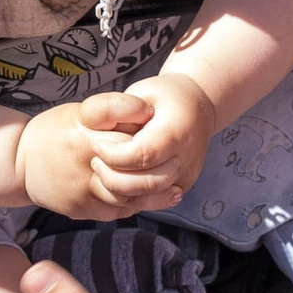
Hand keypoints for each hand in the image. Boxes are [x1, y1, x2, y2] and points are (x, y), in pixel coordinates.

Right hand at [16, 102, 160, 220]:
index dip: (152, 146)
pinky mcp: (81, 211)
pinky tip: (147, 198)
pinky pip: (117, 211)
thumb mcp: (81, 112)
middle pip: (136, 177)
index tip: (169, 145)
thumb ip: (113, 111)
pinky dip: (134, 205)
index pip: (132, 145)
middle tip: (178, 172)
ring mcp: (83, 193)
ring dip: (153, 195)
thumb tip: (147, 111)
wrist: (18, 162)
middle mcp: (85, 168)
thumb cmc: (55, 131)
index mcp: (87, 138)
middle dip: (160, 175)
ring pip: (129, 199)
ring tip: (173, 188)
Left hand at [93, 74, 212, 202]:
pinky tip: (117, 181)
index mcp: (178, 129)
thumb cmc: (163, 97)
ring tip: (104, 170)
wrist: (197, 107)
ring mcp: (186, 175)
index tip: (96, 147)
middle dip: (113, 178)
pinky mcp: (181, 186)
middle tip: (96, 161)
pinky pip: (153, 202)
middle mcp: (186, 157)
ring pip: (149, 198)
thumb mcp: (141, 91)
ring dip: (120, 190)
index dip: (114, 155)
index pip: (143, 154)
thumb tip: (103, 136)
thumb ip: (119, 110)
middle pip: (148, 183)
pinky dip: (131, 197)